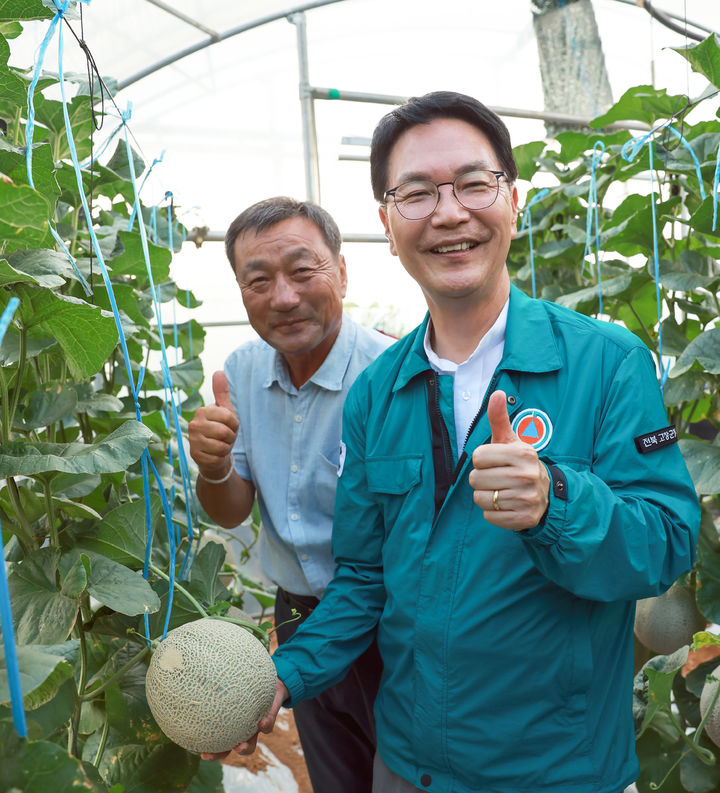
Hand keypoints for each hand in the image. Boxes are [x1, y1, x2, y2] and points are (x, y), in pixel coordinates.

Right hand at [188, 371, 239, 479]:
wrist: (214, 453)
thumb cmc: (221, 429)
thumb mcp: (225, 411)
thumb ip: (222, 392)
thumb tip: (219, 371)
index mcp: (202, 411)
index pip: (228, 417)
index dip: (234, 424)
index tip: (229, 426)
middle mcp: (194, 425)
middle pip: (224, 432)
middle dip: (230, 437)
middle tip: (225, 437)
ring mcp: (193, 441)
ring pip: (221, 446)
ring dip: (226, 448)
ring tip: (221, 445)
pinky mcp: (195, 456)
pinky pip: (217, 458)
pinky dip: (221, 458)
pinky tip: (216, 454)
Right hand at [200, 679, 288, 760]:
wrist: (275, 682)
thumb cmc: (249, 684)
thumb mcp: (235, 684)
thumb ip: (223, 683)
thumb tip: (202, 674)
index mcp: (234, 725)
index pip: (219, 742)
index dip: (211, 751)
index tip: (200, 753)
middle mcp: (244, 730)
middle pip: (229, 748)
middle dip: (221, 754)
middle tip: (210, 754)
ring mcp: (256, 726)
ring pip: (251, 744)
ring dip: (245, 747)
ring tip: (240, 746)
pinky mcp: (270, 717)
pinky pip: (268, 724)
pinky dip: (265, 724)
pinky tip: (261, 721)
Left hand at [468, 390, 549, 530]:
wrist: (545, 493)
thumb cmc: (519, 463)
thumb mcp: (511, 440)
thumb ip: (499, 418)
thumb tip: (497, 393)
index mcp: (523, 453)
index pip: (478, 457)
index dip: (482, 460)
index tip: (495, 462)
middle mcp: (527, 475)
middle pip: (476, 479)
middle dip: (481, 480)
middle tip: (497, 479)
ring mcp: (527, 498)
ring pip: (481, 499)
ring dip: (486, 497)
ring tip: (502, 492)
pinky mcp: (524, 518)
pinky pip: (489, 516)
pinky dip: (493, 513)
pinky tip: (506, 505)